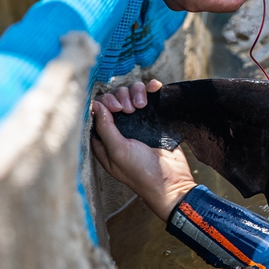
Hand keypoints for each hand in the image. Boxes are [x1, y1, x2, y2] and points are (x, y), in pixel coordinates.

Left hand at [91, 79, 196, 221]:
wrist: (172, 180)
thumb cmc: (141, 172)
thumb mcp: (117, 151)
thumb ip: (105, 128)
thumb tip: (95, 104)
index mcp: (104, 139)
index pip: (96, 110)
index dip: (103, 103)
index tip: (115, 108)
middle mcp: (119, 128)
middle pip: (114, 98)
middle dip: (121, 98)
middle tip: (130, 110)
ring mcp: (137, 122)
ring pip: (131, 94)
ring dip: (136, 93)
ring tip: (143, 105)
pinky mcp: (154, 117)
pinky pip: (149, 95)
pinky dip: (151, 88)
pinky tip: (155, 88)